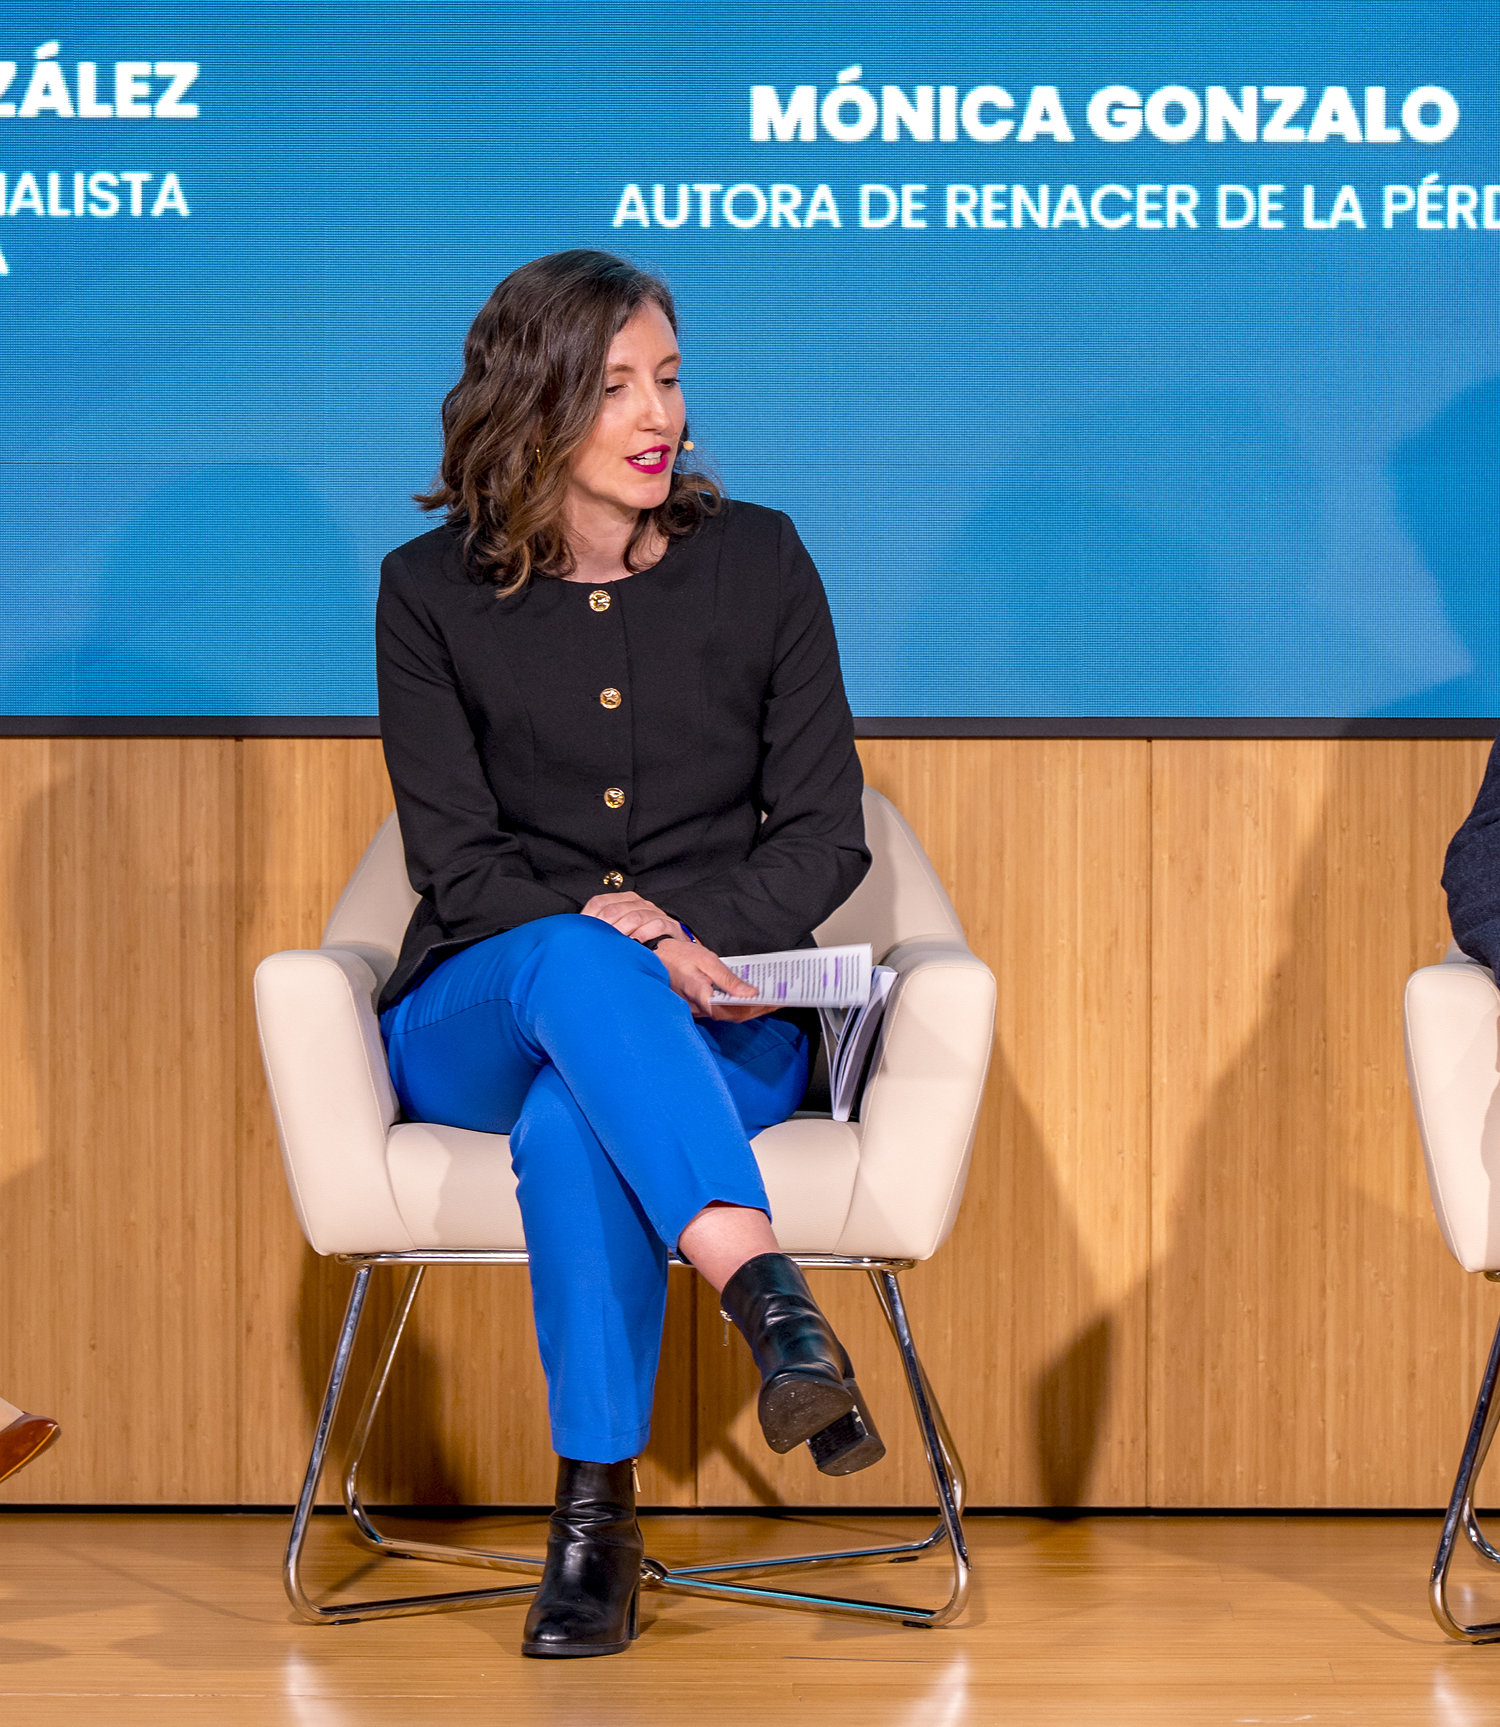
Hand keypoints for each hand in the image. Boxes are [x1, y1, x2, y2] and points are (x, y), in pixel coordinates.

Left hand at [580, 890, 681, 944]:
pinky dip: (645, 933)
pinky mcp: (670, 925)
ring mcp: (655, 912)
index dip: (589, 918)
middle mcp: (639, 903)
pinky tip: (637, 943)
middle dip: (604, 927)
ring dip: (622, 931)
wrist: (672, 950)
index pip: (599, 902)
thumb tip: (576, 935)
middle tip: (596, 944)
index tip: (581, 935)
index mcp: (624, 900)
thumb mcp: (619, 932)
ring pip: (635, 916)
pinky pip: (657, 925)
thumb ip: (601, 930)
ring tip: (615, 944)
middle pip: (615, 910)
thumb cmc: (640, 942)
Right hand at [654, 938, 776, 1019]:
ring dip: (750, 1008)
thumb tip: (750, 993)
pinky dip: (737, 1004)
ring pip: (729, 1014)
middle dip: (759, 1009)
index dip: (758, 1009)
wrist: (654, 956)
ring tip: (769, 997)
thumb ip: (728, 979)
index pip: (737, 1011)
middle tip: (779, 1000)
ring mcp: (698, 1010)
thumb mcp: (707, 961)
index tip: (775, 1002)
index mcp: (703, 999)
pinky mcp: (698, 1006)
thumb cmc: (678, 956)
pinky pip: (721, 1009)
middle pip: (736, 1015)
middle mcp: (701, 1009)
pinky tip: (748, 996)